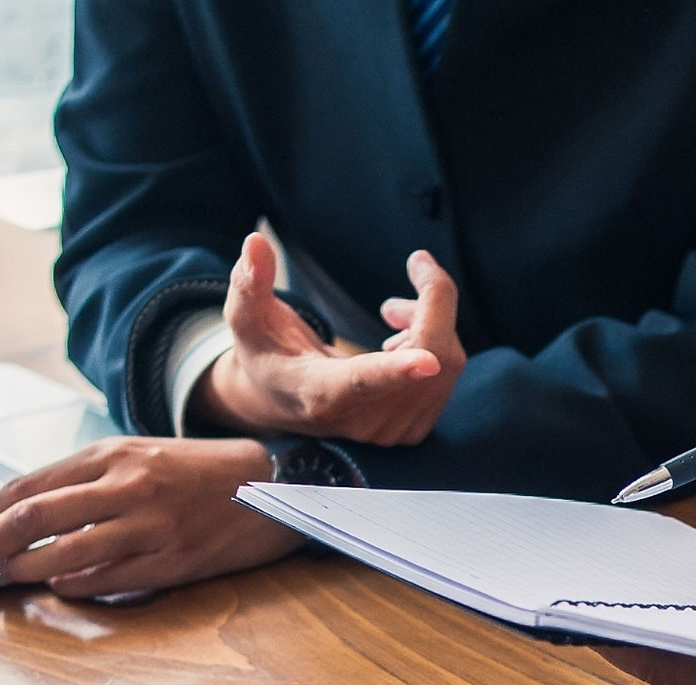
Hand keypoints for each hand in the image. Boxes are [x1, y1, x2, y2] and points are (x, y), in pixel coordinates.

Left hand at [0, 436, 302, 599]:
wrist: (270, 486)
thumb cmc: (198, 475)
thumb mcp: (140, 457)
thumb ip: (89, 480)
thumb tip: (30, 512)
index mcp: (113, 454)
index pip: (28, 485)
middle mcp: (126, 485)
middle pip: (32, 516)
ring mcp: (148, 524)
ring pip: (62, 551)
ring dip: (23, 570)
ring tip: (2, 577)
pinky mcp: (170, 560)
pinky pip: (106, 578)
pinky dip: (71, 586)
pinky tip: (56, 588)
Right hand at [196, 232, 465, 446]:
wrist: (282, 402)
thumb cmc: (265, 351)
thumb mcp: (246, 317)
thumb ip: (249, 282)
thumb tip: (255, 243)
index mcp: (321, 393)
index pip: (362, 381)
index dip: (396, 370)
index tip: (426, 361)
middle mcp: (361, 420)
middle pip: (429, 355)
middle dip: (435, 301)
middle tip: (417, 263)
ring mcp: (390, 431)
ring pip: (446, 362)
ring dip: (432, 319)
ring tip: (393, 311)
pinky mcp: (410, 431)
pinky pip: (449, 375)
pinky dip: (437, 343)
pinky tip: (403, 342)